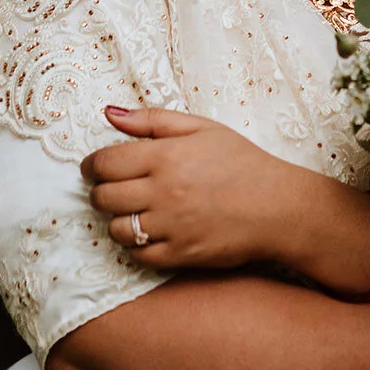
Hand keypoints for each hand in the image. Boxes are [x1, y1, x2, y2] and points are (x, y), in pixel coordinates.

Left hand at [80, 106, 315, 269]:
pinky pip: (139, 256)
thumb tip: (109, 114)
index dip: (92, 166)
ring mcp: (171, 226)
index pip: (105, 163)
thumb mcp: (200, 128)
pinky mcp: (181, 254)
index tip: (95, 169)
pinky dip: (137, 246)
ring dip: (119, 220)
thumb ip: (151, 120)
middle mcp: (163, 192)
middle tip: (114, 189)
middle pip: (104, 197)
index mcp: (165, 156)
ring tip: (134, 212)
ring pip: (117, 229)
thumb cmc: (241, 162)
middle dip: (101, 192)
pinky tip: (150, 233)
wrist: (278, 206)